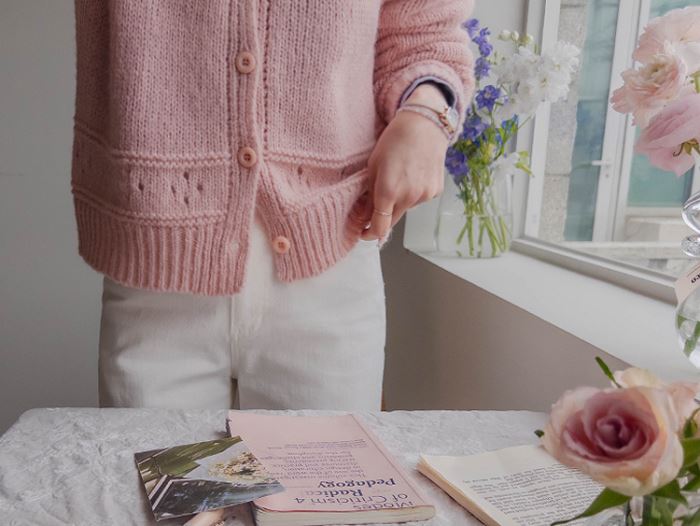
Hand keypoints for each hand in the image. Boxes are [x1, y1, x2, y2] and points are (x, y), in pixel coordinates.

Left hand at [353, 84, 449, 240]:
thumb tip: (363, 216)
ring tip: (399, 177)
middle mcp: (409, 197)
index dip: (370, 234)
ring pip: (405, 209)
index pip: (379, 227)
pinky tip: (412, 175)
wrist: (424, 125)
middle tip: (376, 204)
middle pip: (392, 220)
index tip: (364, 233)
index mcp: (389, 192)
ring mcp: (424, 195)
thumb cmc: (394, 141)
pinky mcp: (435, 191)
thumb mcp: (373, 166)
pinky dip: (412, 194)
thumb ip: (368, 196)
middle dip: (382, 217)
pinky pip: (418, 200)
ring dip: (398, 202)